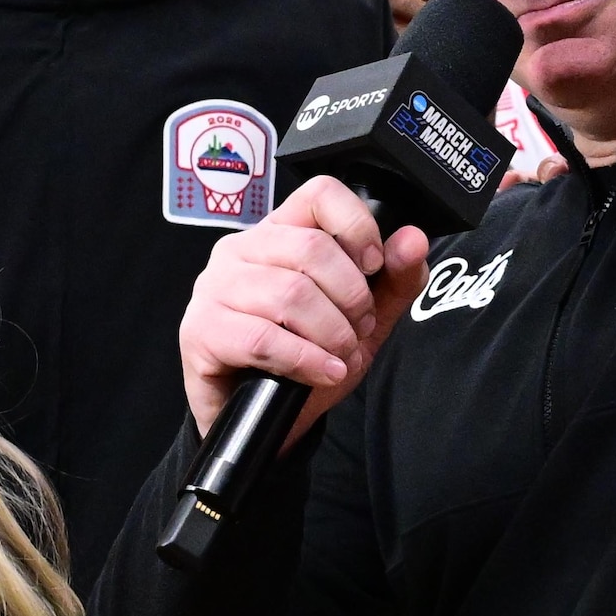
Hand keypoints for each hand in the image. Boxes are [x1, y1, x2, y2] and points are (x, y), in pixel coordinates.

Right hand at [178, 175, 428, 443]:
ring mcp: (215, 287)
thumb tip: (414, 240)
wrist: (263, 421)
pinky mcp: (201, 330)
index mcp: (279, 233)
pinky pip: (263, 337)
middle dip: (351, 298)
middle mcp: (241, 249)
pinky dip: (306, 359)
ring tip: (340, 356)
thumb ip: (391, 282)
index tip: (373, 266)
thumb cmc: (303, 361)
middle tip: (359, 330)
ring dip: (331, 333)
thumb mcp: (360, 322)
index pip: (319, 194)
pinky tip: (323, 372)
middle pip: (311, 249)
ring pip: (290, 294)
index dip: (356, 226)